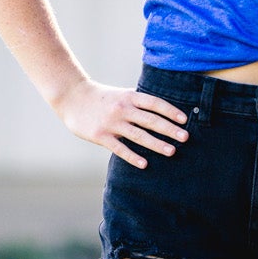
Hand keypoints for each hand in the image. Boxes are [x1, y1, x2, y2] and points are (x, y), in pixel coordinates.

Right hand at [56, 81, 187, 166]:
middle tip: (185, 137)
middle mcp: (122, 109)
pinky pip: (119, 148)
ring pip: (138, 135)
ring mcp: (111, 123)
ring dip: (156, 143)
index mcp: (129, 96)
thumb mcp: (121, 94)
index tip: (184, 119)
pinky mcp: (100, 135)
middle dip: (169, 129)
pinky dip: (132, 156)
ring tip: (171, 151)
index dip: (170, 111)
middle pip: (150, 120)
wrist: (71, 97)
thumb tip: (161, 110)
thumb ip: (138, 102)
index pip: (154, 103)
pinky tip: (144, 164)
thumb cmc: (101, 97)